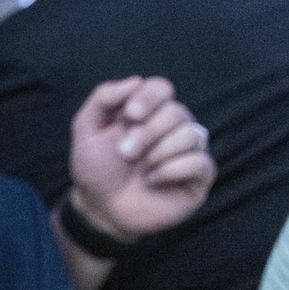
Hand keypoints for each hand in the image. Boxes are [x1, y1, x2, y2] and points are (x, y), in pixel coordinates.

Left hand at [65, 77, 213, 244]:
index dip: (150, 97)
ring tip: (141, 169)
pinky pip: (201, 162)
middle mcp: (172, 128)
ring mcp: (188, 151)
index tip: (131, 114)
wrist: (100, 208)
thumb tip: (137, 80)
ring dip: (159, 152)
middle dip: (148, 132)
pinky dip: (173, 170)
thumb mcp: (87, 128)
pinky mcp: (199, 177)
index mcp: (147, 112)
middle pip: (177, 112)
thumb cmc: (96, 168)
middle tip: (125, 152)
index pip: (162, 88)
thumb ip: (104, 97)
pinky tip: (154, 180)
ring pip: (193, 134)